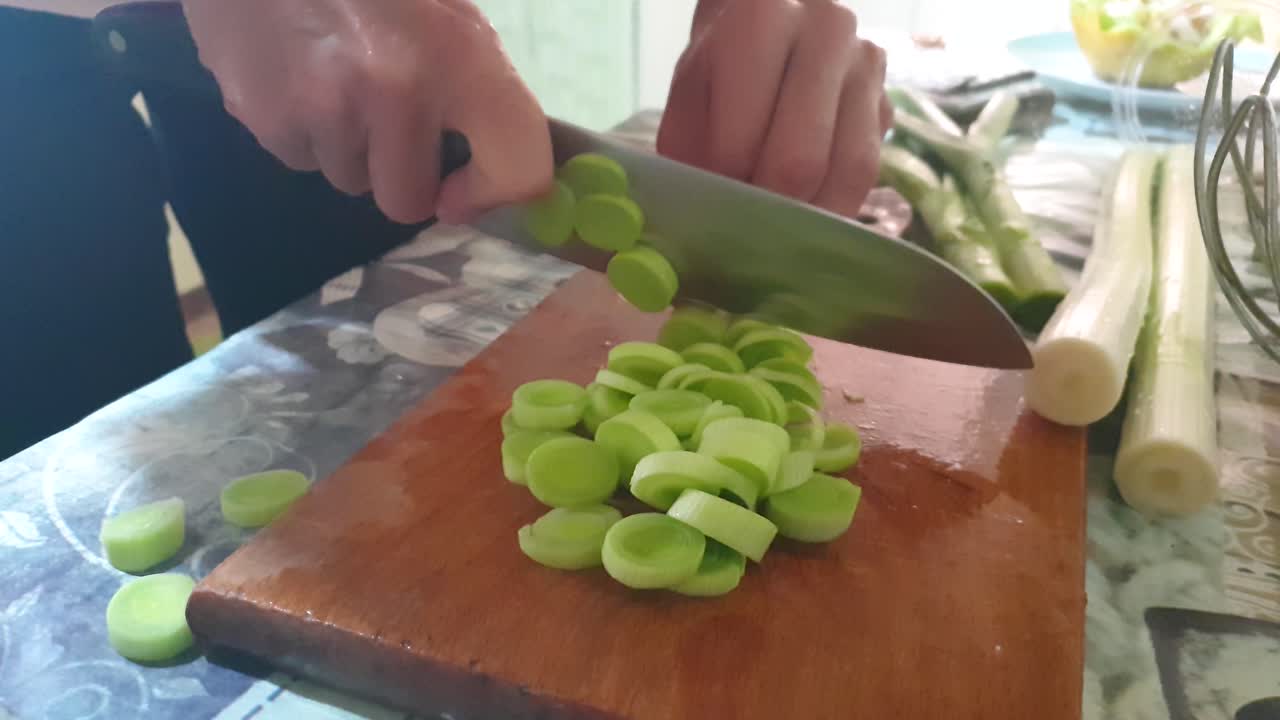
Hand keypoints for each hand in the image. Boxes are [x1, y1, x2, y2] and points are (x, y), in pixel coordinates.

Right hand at [181, 0, 552, 224]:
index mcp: (461, 52)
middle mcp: (396, 87)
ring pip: (347, 178)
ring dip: (346, 146)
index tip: (464, 190)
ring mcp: (323, 105)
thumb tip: (486, 172)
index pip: (517, 167)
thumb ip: (475, 85)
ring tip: (333, 76)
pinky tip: (296, 71)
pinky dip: (301, 129)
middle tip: (385, 121)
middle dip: (397, 174)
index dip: (495, 192)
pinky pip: (298, 156)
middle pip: (405, 200)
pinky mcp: (264, 113)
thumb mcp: (447, 10)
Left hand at [657, 0, 892, 219]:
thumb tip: (707, 218)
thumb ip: (690, 152)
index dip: (726, 188)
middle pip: (800, 159)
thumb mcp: (687, 103)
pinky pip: (869, 172)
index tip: (716, 206)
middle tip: (748, 227)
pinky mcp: (888, 98)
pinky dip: (837, 205)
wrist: (768, 35)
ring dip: (810, 214)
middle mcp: (826, 27)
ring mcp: (866, 62)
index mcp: (760, 18)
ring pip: (847, 169)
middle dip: (770, 208)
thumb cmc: (720, 74)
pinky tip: (808, 212)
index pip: (741, 138)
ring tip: (780, 228)